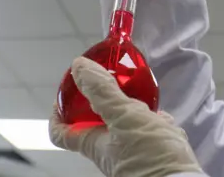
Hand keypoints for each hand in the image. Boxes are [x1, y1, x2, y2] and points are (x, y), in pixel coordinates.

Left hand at [49, 57, 201, 176]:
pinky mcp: (154, 155)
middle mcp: (110, 151)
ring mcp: (132, 153)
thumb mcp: (124, 116)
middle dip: (104, 101)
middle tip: (111, 83)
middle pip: (97, 123)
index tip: (65, 92)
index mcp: (94, 144)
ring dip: (133, 109)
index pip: (62, 131)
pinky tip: (164, 116)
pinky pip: (149, 134)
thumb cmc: (149, 156)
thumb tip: (79, 67)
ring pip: (126, 126)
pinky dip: (155, 121)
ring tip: (143, 96)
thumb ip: (103, 92)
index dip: (58, 112)